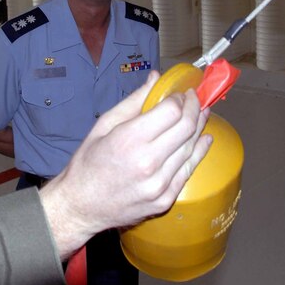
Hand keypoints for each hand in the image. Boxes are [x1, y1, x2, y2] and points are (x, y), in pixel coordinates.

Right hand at [39, 71, 211, 257]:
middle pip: (186, 127)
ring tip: (201, 114)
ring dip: (199, 127)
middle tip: (195, 99)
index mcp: (129, 140)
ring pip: (190, 148)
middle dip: (194, 108)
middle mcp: (148, 163)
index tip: (181, 92)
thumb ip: (133, 101)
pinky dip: (198, 152)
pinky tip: (203, 140)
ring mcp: (158, 185)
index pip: (171, 111)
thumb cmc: (88, 163)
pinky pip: (188, 171)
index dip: (181, 98)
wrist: (81, 206)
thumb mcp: (104, 125)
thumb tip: (156, 78)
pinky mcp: (164, 200)